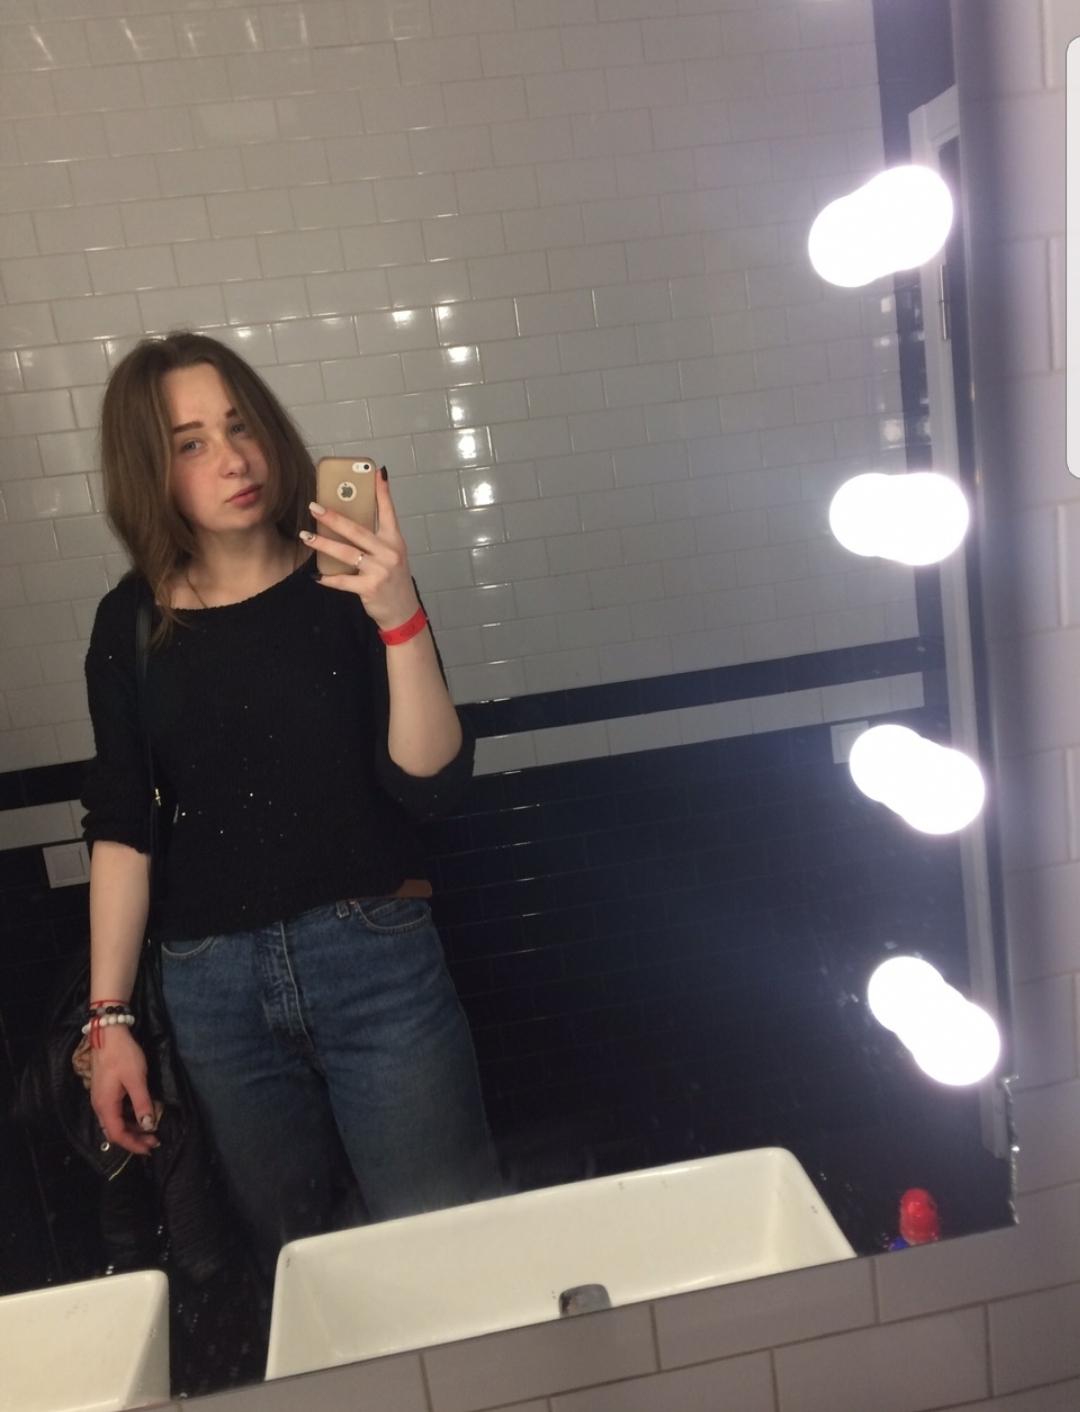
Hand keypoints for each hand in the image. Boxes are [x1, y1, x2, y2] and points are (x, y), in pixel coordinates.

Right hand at [89, 1027, 159, 1155]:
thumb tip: (147, 1126)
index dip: (134, 1144)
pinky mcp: (104, 1091)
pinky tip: (139, 1116)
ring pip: (114, 1123)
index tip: (151, 1148)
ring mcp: (100, 1098)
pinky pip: (115, 1113)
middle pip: (115, 1131)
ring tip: (149, 1132)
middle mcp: (99, 1106)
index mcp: (105, 1106)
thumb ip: (142, 1103)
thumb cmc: (123, 1055)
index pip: (118, 1135)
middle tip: (153, 1142)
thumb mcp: (136, 1079)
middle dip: (134, 1140)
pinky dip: (127, 1119)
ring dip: (131, 1130)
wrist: (108, 1034)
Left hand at [303, 470, 420, 630]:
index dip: (382, 492)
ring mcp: (379, 570)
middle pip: (357, 530)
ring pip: (345, 553)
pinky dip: (328, 578)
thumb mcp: (391, 555)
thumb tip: (349, 522)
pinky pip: (342, 580)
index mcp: (394, 541)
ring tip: (306, 536)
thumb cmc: (393, 580)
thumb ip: (376, 539)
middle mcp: (389, 552)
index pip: (388, 512)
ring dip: (322, 544)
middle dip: (333, 518)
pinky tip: (316, 575)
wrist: (403, 611)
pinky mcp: (369, 587)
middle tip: (315, 507)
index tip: (375, 472)